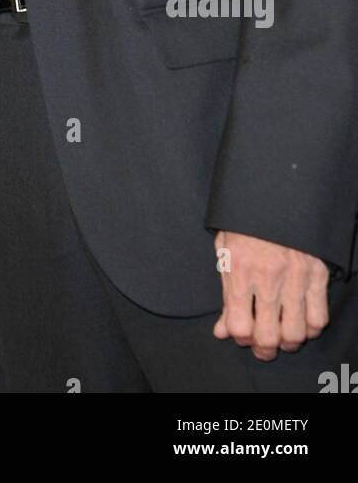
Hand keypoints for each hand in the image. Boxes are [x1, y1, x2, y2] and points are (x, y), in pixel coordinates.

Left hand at [213, 230, 329, 359]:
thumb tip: (222, 331)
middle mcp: (268, 277)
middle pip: (268, 337)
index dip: (239, 337)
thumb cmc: (244, 223)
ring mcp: (295, 277)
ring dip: (287, 342)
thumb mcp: (224, 251)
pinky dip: (310, 328)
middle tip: (263, 346)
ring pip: (295, 333)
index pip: (240, 327)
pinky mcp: (317, 274)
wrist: (274, 192)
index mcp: (239, 268)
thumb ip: (225, 295)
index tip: (241, 332)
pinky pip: (318, 318)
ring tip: (282, 336)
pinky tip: (301, 321)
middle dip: (263, 349)